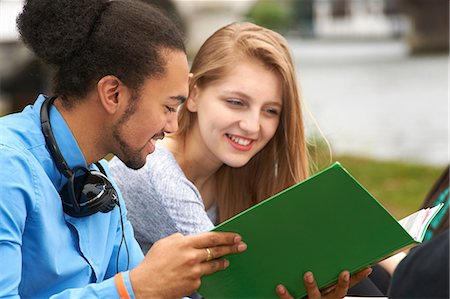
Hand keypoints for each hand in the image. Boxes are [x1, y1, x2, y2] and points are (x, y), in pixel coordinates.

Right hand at [129, 232, 246, 298]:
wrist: (145, 286)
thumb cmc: (153, 263)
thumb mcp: (165, 243)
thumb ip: (181, 239)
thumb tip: (193, 239)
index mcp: (185, 243)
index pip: (212, 237)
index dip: (226, 236)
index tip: (236, 236)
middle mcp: (192, 257)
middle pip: (218, 251)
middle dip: (232, 248)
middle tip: (242, 246)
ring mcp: (194, 272)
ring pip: (214, 265)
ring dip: (223, 262)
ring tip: (227, 261)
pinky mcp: (194, 285)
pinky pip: (202, 277)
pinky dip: (202, 275)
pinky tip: (198, 274)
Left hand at [276, 268, 372, 298]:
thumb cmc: (313, 294)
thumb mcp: (324, 285)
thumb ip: (326, 270)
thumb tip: (330, 246)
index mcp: (332, 293)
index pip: (349, 285)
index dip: (358, 277)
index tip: (366, 268)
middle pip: (337, 292)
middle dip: (341, 282)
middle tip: (343, 272)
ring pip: (315, 296)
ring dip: (312, 285)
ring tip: (308, 275)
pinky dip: (286, 294)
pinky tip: (280, 286)